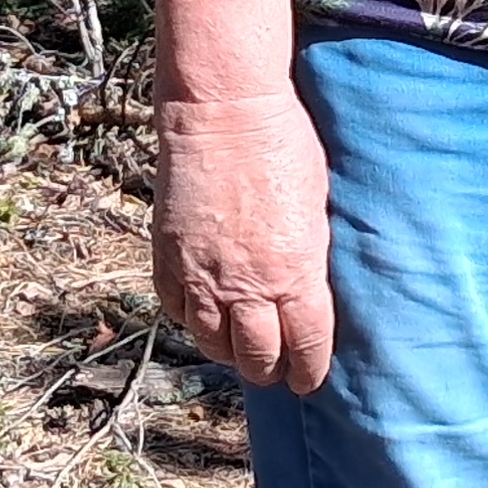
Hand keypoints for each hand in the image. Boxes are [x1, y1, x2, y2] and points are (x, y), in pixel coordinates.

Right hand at [152, 91, 338, 394]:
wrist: (224, 110)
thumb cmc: (284, 145)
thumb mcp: (319, 207)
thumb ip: (313, 259)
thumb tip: (313, 289)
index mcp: (295, 274)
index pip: (306, 347)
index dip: (309, 370)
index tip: (310, 378)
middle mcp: (246, 286)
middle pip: (257, 358)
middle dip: (269, 369)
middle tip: (275, 366)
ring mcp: (201, 275)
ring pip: (212, 343)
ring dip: (228, 350)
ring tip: (239, 344)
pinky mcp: (167, 257)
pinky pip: (177, 310)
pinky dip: (192, 319)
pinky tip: (205, 313)